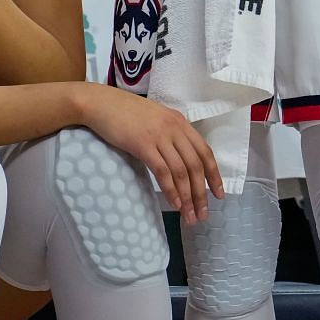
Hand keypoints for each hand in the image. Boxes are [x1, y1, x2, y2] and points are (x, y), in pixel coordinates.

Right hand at [78, 85, 223, 222]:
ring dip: (188, 197)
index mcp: (180, 122)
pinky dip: (171, 190)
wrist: (101, 103)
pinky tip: (175, 204)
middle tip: (202, 214)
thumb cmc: (124, 112)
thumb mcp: (156, 119)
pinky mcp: (143, 145)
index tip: (218, 195)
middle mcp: (174, 128)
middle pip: (196, 165)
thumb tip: (180, 159)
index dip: (214, 175)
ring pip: (181, 171)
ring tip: (189, 216)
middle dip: (202, 193)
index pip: (205, 151)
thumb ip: (170, 134)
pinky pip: (163, 171)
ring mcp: (159, 136)